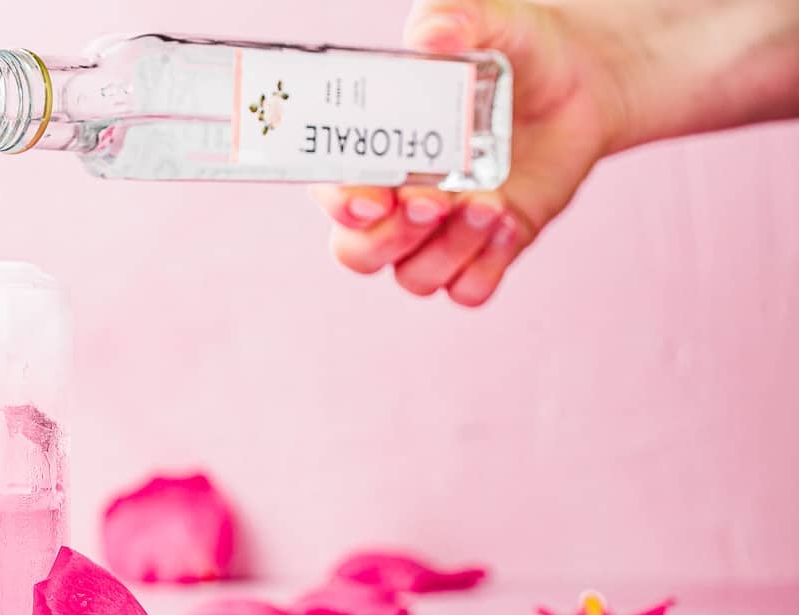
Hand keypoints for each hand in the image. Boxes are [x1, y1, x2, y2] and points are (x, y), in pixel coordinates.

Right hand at [312, 0, 627, 305]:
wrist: (580, 84)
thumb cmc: (516, 52)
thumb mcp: (490, 22)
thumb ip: (453, 19)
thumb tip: (432, 37)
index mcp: (374, 152)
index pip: (332, 194)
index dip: (343, 205)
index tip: (375, 196)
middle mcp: (395, 203)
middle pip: (358, 254)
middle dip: (391, 238)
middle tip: (436, 201)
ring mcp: (438, 235)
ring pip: (414, 277)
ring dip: (449, 250)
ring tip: (491, 202)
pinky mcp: (484, 252)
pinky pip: (467, 290)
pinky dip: (486, 266)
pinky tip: (511, 220)